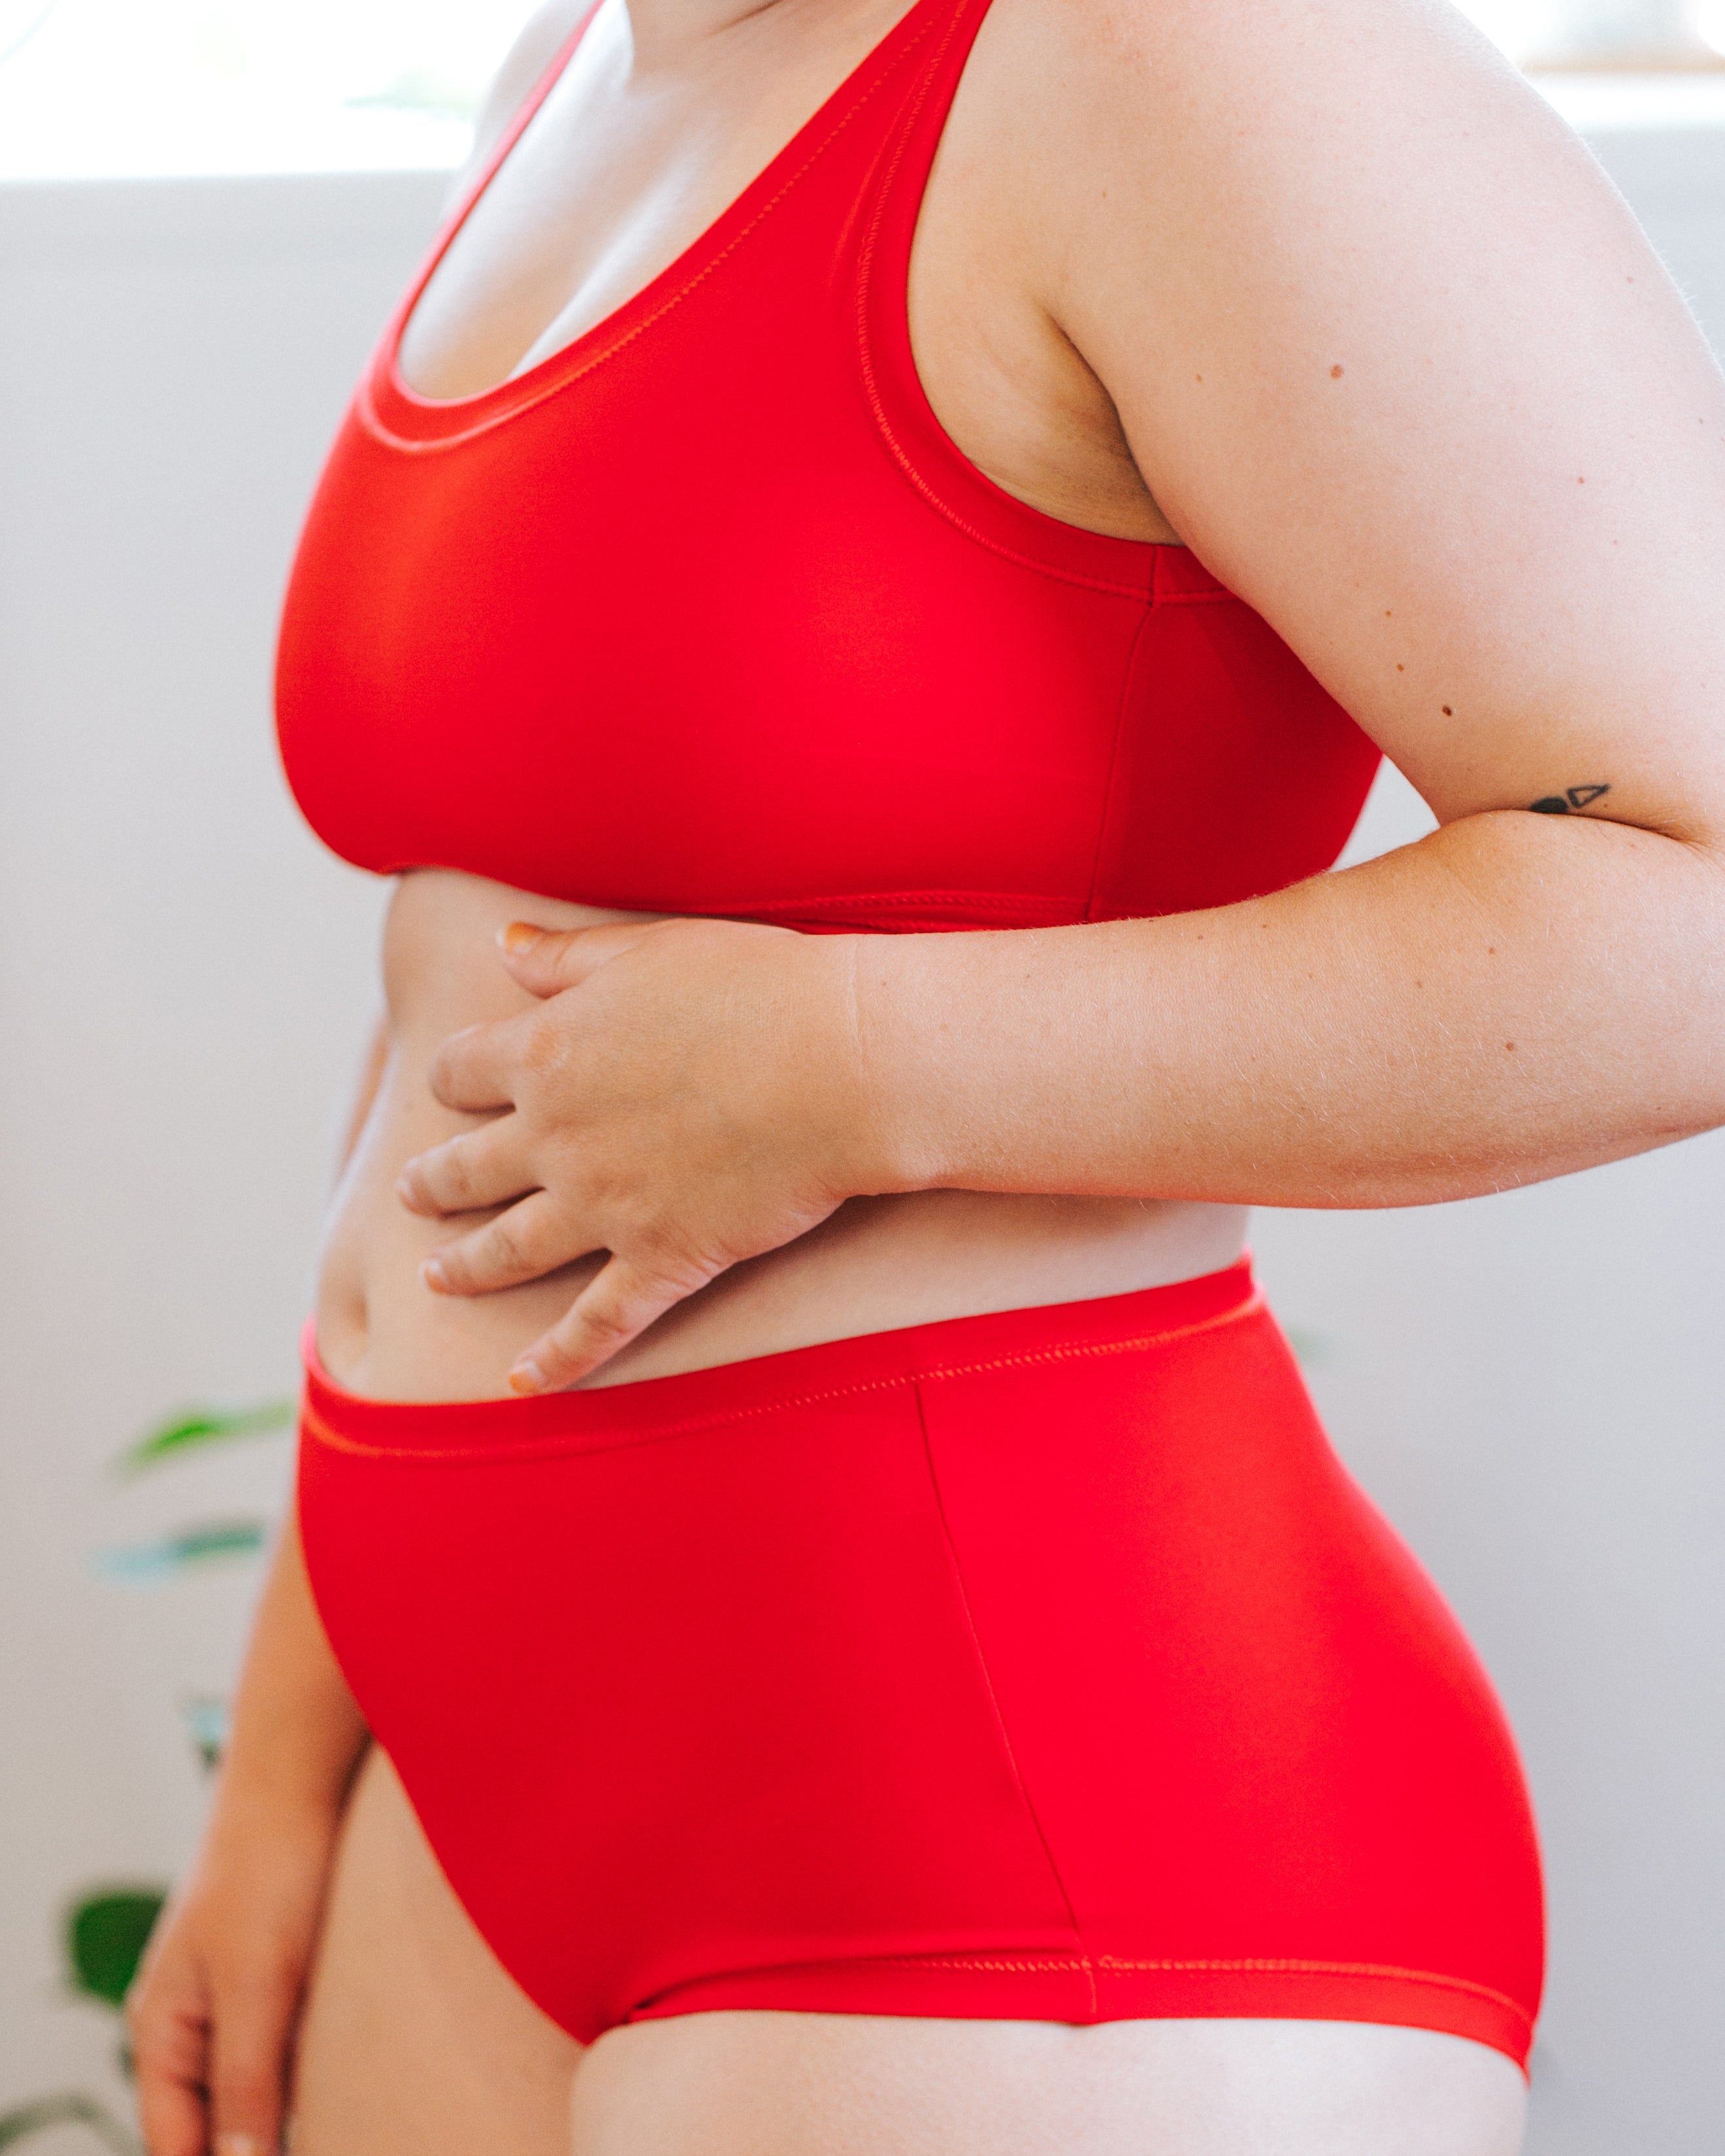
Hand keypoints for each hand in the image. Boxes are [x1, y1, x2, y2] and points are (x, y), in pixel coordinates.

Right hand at [127, 1797, 342, 2155]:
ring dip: (296, 2113)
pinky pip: (294, 2051)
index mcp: (162, 2034)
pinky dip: (318, 2073)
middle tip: (332, 2139)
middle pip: (217, 2126)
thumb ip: (246, 2080)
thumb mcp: (257, 1983)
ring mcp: (241, 2004)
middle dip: (260, 2146)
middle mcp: (195, 2028)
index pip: (175, 2145)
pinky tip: (358, 2084)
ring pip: (262, 2092)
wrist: (302, 1781)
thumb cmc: (268, 1873)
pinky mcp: (287, 1981)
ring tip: (346, 2120)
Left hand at [396, 916, 882, 1390]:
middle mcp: (554, 1136)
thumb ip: (567, 957)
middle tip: (412, 1195)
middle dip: (430, 1183)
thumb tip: (502, 944)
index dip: (450, 1082)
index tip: (450, 1091)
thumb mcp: (648, 950)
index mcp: (545, 1052)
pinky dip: (555, 1360)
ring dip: (464, 1266)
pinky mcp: (661, 1260)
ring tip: (437, 1277)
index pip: (459, 1072)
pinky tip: (521, 1384)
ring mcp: (602, 1206)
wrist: (845, 1062)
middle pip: (464, 1168)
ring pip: (507, 1249)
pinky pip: (594, 1325)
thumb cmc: (760, 987)